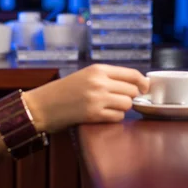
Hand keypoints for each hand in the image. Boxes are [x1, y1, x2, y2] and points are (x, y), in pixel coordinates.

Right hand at [24, 64, 148, 133]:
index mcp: (98, 69)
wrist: (43, 105)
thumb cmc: (64, 90)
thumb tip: (136, 84)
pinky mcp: (93, 114)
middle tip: (118, 99)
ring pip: (127, 104)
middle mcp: (99, 82)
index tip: (145, 88)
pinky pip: (117, 117)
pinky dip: (114, 117)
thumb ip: (107, 77)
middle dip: (129, 97)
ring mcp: (97, 98)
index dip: (142, 82)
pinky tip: (102, 115)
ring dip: (121, 108)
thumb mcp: (85, 75)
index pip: (132, 74)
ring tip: (108, 107)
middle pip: (132, 91)